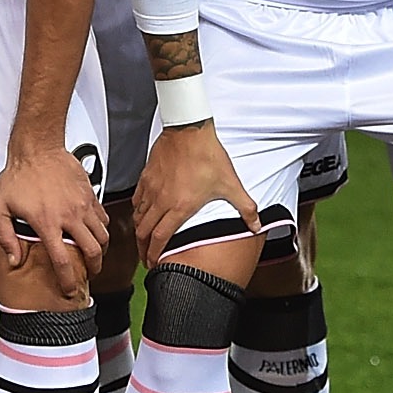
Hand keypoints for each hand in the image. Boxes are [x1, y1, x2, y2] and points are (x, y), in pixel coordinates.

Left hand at [0, 140, 109, 298]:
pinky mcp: (90, 195)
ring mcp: (83, 205)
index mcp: (47, 224)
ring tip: (93, 255)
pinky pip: (103, 218)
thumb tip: (15, 260)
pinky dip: (102, 229)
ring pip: (103, 236)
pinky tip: (93, 232)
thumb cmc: (17, 176)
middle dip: (94, 268)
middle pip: (93, 252)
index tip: (70, 290)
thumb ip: (6, 236)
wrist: (38, 148)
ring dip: (100, 250)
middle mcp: (69, 217)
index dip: (68, 281)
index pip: (63, 261)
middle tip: (89, 274)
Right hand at [132, 119, 258, 266]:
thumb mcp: (230, 184)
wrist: (190, 129)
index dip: (155, 255)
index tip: (154, 263)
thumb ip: (245, 207)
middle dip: (143, 249)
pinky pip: (136, 200)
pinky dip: (137, 211)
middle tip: (146, 258)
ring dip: (139, 232)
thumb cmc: (207, 155)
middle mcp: (161, 201)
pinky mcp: (146, 177)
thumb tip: (256, 224)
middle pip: (144, 232)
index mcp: (179, 207)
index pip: (160, 238)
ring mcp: (152, 189)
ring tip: (143, 240)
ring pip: (137, 217)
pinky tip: (141, 212)